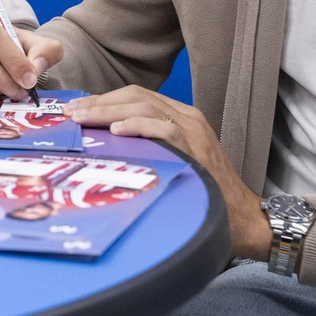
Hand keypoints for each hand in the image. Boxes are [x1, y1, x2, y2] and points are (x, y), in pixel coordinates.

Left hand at [65, 85, 270, 261]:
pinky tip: (116, 131)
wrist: (243, 218)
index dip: (104, 100)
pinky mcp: (196, 150)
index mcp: (182, 117)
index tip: (78, 110)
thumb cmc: (204, 194)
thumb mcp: (175, 160)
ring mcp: (193, 132)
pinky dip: (137, 126)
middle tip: (72, 114)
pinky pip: (163, 129)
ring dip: (108, 111)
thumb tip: (108, 146)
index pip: (137, 97)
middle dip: (99, 102)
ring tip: (84, 119)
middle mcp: (187, 118)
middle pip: (136, 97)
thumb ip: (149, 147)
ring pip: (144, 107)